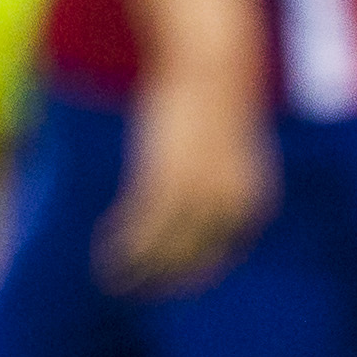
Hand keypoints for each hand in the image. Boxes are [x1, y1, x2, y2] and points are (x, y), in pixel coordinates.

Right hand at [100, 62, 273, 292]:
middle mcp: (228, 205)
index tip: (165, 279)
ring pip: (163, 250)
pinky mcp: (163, 182)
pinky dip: (122, 247)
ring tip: (112, 280)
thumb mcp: (226, 142)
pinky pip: (141, 229)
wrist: (210, 66)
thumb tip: (200, 180)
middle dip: (162, 279)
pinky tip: (105, 253)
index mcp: (251, 198)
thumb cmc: (214, 96)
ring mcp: (195, 196)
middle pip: (192, 259)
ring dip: (136, 269)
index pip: (220, 252)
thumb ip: (219, 171)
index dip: (191, 271)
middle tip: (134, 290)